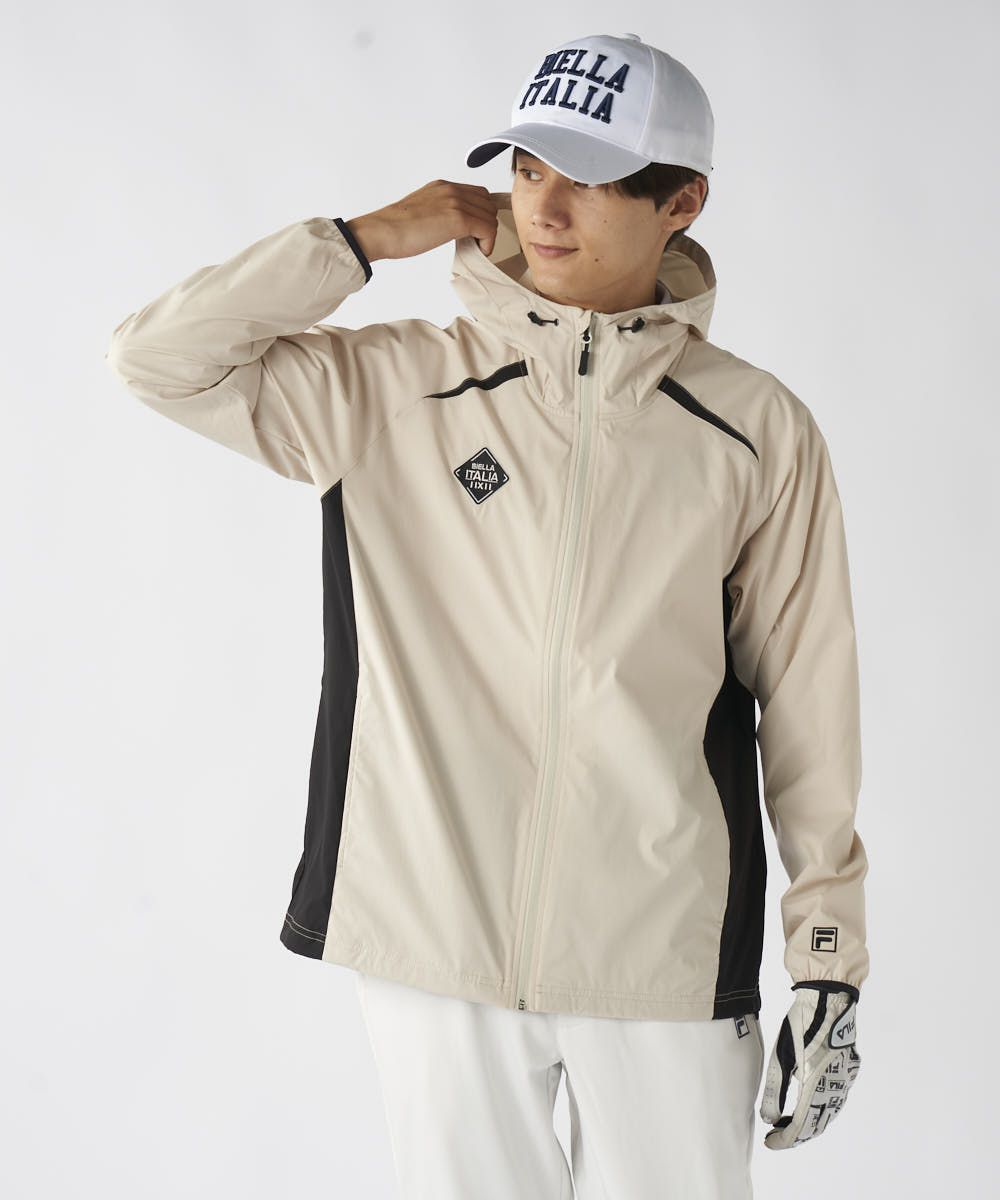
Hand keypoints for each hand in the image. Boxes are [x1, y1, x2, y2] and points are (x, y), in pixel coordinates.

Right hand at [345, 181, 499, 262]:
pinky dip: (487, 243)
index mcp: (443, 187)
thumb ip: (439, 212)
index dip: (481, 214)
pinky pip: (488, 229)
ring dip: (487, 235)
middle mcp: (451, 190)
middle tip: (475, 241)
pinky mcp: (458, 219)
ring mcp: (455, 202)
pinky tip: (477, 251)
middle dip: (486, 224)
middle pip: (488, 203)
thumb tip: (451, 226)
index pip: (478, 194)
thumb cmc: (395, 228)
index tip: (475, 231)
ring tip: (474, 247)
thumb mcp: (422, 211)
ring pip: (490, 216)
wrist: (382, 231)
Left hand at [759, 983, 860, 1149]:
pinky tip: (806, 1107)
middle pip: (818, 1123)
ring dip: (809, 1123)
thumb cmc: (802, 1022)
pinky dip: (821, 1109)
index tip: (770, 1143)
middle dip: (796, 1134)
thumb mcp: (781, 1053)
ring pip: (829, 1113)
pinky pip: (836, 1098)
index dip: (785, 1139)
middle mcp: (837, 1083)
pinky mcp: (850, 1070)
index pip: (801, 1123)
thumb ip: (775, 1087)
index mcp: (817, 1080)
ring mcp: (847, 1077)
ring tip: (786, 1125)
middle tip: (776, 1137)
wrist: (830, 997)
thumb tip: (768, 1117)